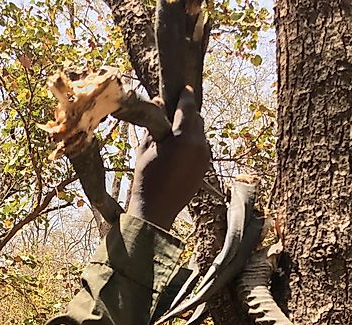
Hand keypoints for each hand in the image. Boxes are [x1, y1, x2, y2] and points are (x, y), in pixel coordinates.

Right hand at [126, 87, 210, 229]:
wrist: (156, 210)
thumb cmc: (146, 178)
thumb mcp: (146, 147)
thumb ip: (155, 123)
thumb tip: (158, 100)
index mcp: (185, 138)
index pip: (188, 108)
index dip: (185, 96)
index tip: (185, 87)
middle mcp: (200, 145)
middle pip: (197, 120)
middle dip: (188, 112)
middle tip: (176, 107)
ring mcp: (204, 158)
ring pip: (200, 134)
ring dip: (190, 128)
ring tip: (175, 128)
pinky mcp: (204, 168)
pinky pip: (201, 147)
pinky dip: (192, 142)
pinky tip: (179, 146)